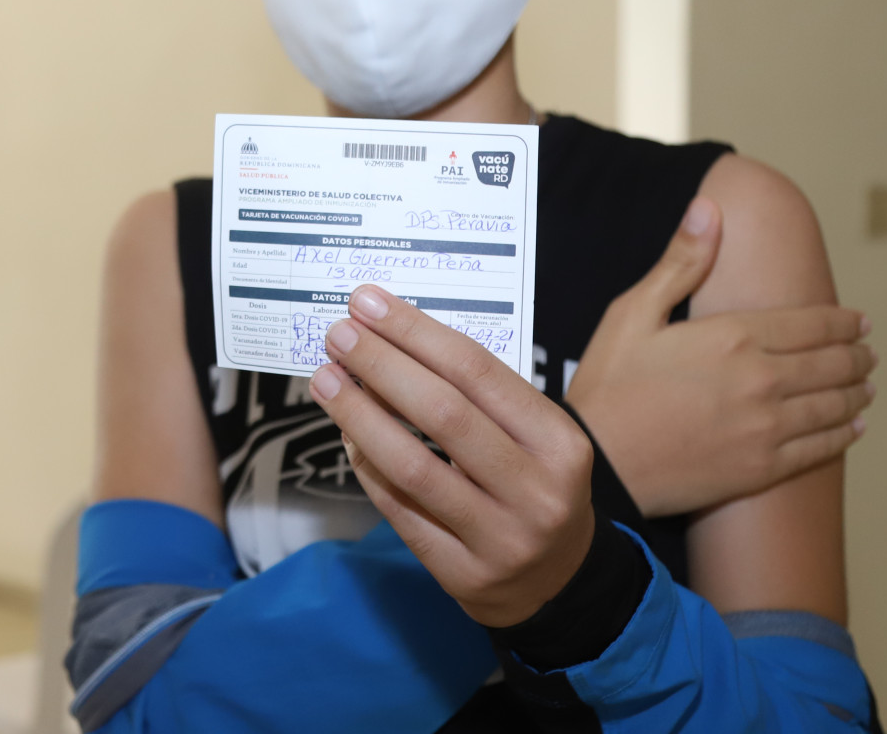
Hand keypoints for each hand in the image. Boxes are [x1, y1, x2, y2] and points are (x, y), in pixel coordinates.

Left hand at [308, 285, 593, 626]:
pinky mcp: (462, 575)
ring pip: (411, 467)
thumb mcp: (535, 437)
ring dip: (359, 415)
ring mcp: (499, 539)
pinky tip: (347, 434)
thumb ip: (478, 396)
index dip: (415, 332)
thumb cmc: (535, 486)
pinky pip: (399, 510)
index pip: (477, 371)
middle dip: (382, 366)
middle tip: (340, 335)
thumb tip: (393, 341)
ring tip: (327, 380)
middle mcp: (535, 492)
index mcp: (559, 443)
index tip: (368, 304)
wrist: (559, 583)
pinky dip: (366, 466)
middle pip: (443, 414)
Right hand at [566, 196, 874, 517]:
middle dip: (856, 355)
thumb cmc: (610, 385)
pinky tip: (852, 428)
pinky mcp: (763, 468)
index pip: (811, 324)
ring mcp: (767, 428)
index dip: (843, 322)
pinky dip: (844, 434)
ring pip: (833, 406)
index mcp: (734, 337)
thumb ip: (680, 262)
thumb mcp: (633, 313)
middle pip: (831, 364)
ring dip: (856, 393)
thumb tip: (709, 208)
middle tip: (868, 353)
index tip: (860, 321)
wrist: (599, 463)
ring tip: (867, 386)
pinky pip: (820, 448)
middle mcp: (762, 381)